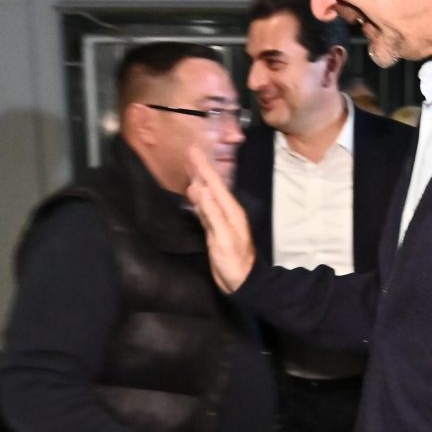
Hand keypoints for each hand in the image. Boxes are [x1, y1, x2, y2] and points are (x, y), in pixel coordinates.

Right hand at [185, 145, 255, 292]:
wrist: (242, 282)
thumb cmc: (234, 262)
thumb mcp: (223, 238)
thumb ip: (212, 214)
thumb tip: (201, 190)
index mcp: (230, 210)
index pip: (214, 183)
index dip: (203, 166)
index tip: (193, 150)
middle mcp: (226, 211)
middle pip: (211, 185)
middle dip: (200, 168)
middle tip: (190, 151)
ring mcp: (220, 219)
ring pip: (207, 194)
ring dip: (199, 180)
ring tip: (190, 167)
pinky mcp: (214, 228)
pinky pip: (205, 206)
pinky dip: (198, 196)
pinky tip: (193, 192)